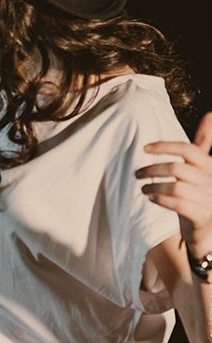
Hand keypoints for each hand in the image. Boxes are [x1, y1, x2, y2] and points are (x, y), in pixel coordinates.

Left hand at [137, 113, 211, 257]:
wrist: (209, 229)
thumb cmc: (201, 194)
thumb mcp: (202, 169)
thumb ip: (204, 144)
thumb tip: (210, 113)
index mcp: (210, 166)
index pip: (188, 149)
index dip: (165, 146)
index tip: (145, 148)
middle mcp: (211, 180)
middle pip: (176, 168)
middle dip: (152, 169)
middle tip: (137, 173)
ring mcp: (208, 199)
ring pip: (174, 186)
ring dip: (153, 185)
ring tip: (143, 188)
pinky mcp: (201, 216)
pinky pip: (176, 203)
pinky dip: (160, 199)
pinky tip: (152, 198)